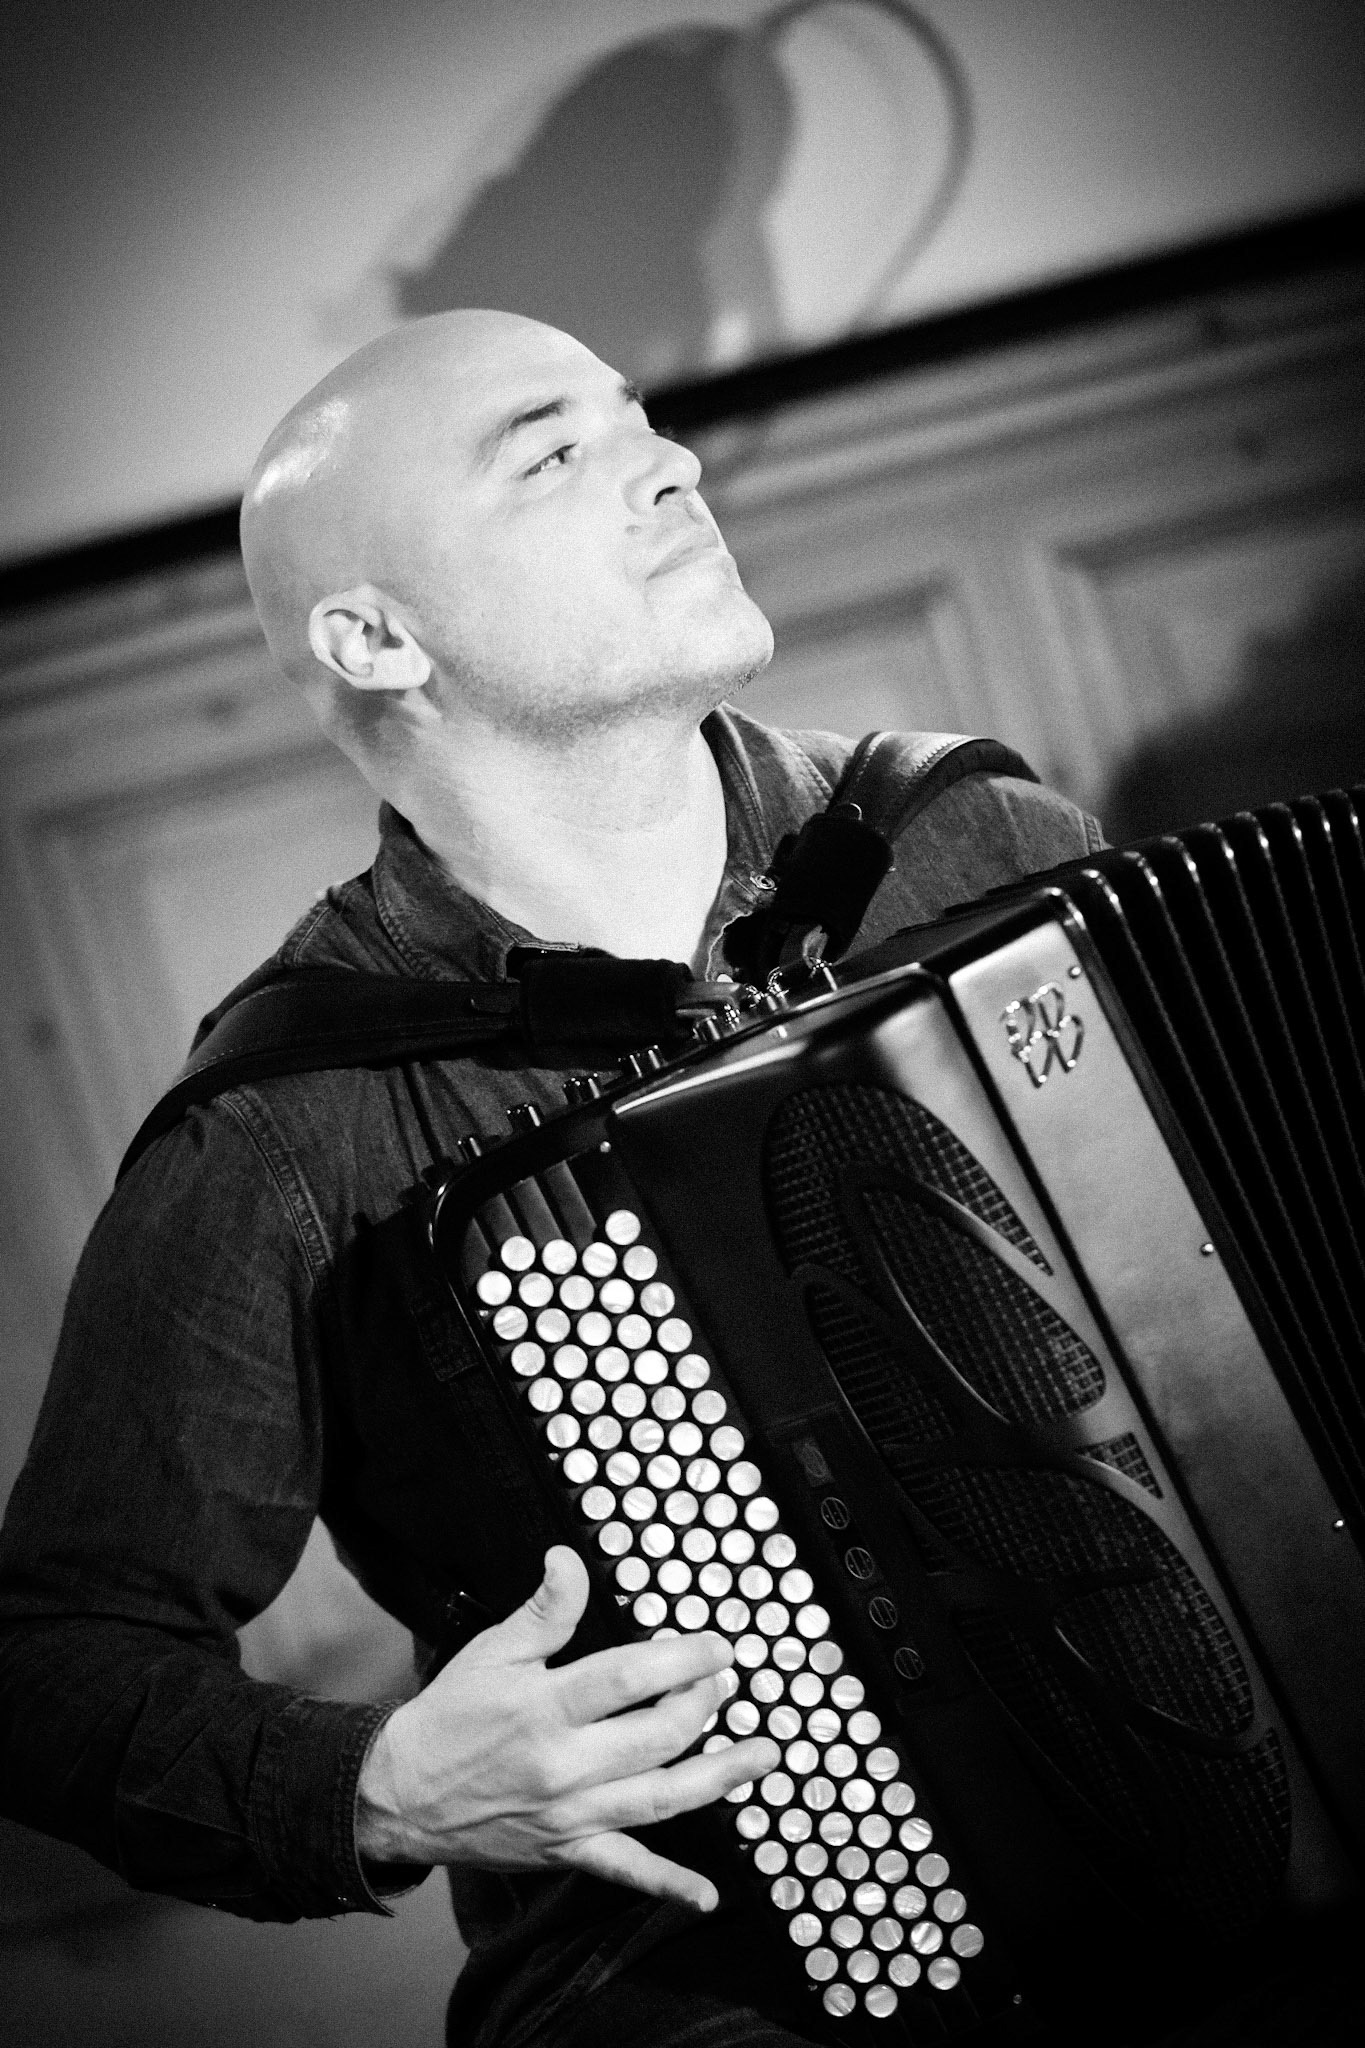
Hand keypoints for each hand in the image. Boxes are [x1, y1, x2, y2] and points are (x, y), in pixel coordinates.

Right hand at [356, 1545, 779, 1910]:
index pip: (629, 1678)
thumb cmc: (450, 1716)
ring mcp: (570, 1815)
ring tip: (762, 1756)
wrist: (400, 1796)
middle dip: (704, 1707)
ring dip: (718, 1778)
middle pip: (657, 1738)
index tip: (716, 1646)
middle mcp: (564, 1766)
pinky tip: (709, 1894)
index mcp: (545, 1709)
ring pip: (660, 1800)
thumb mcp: (492, 1651)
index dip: (682, 1660)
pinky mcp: (566, 1852)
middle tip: (728, 1685)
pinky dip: (669, 1885)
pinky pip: (626, 1872)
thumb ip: (544, 1611)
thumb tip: (569, 1560)